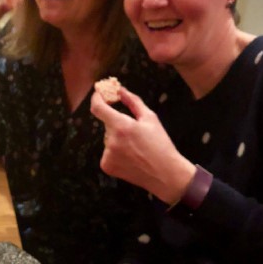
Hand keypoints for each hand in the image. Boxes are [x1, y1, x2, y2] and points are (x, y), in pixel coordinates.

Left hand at [89, 86, 194, 203]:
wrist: (165, 173)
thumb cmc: (160, 144)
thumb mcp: (151, 119)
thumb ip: (133, 101)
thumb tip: (120, 90)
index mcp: (122, 126)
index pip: (98, 108)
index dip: (96, 98)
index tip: (99, 94)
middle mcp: (111, 140)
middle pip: (108, 125)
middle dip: (118, 124)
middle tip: (134, 131)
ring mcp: (107, 155)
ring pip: (108, 139)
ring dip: (118, 139)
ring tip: (137, 148)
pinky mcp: (106, 166)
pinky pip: (108, 153)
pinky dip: (117, 153)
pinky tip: (132, 158)